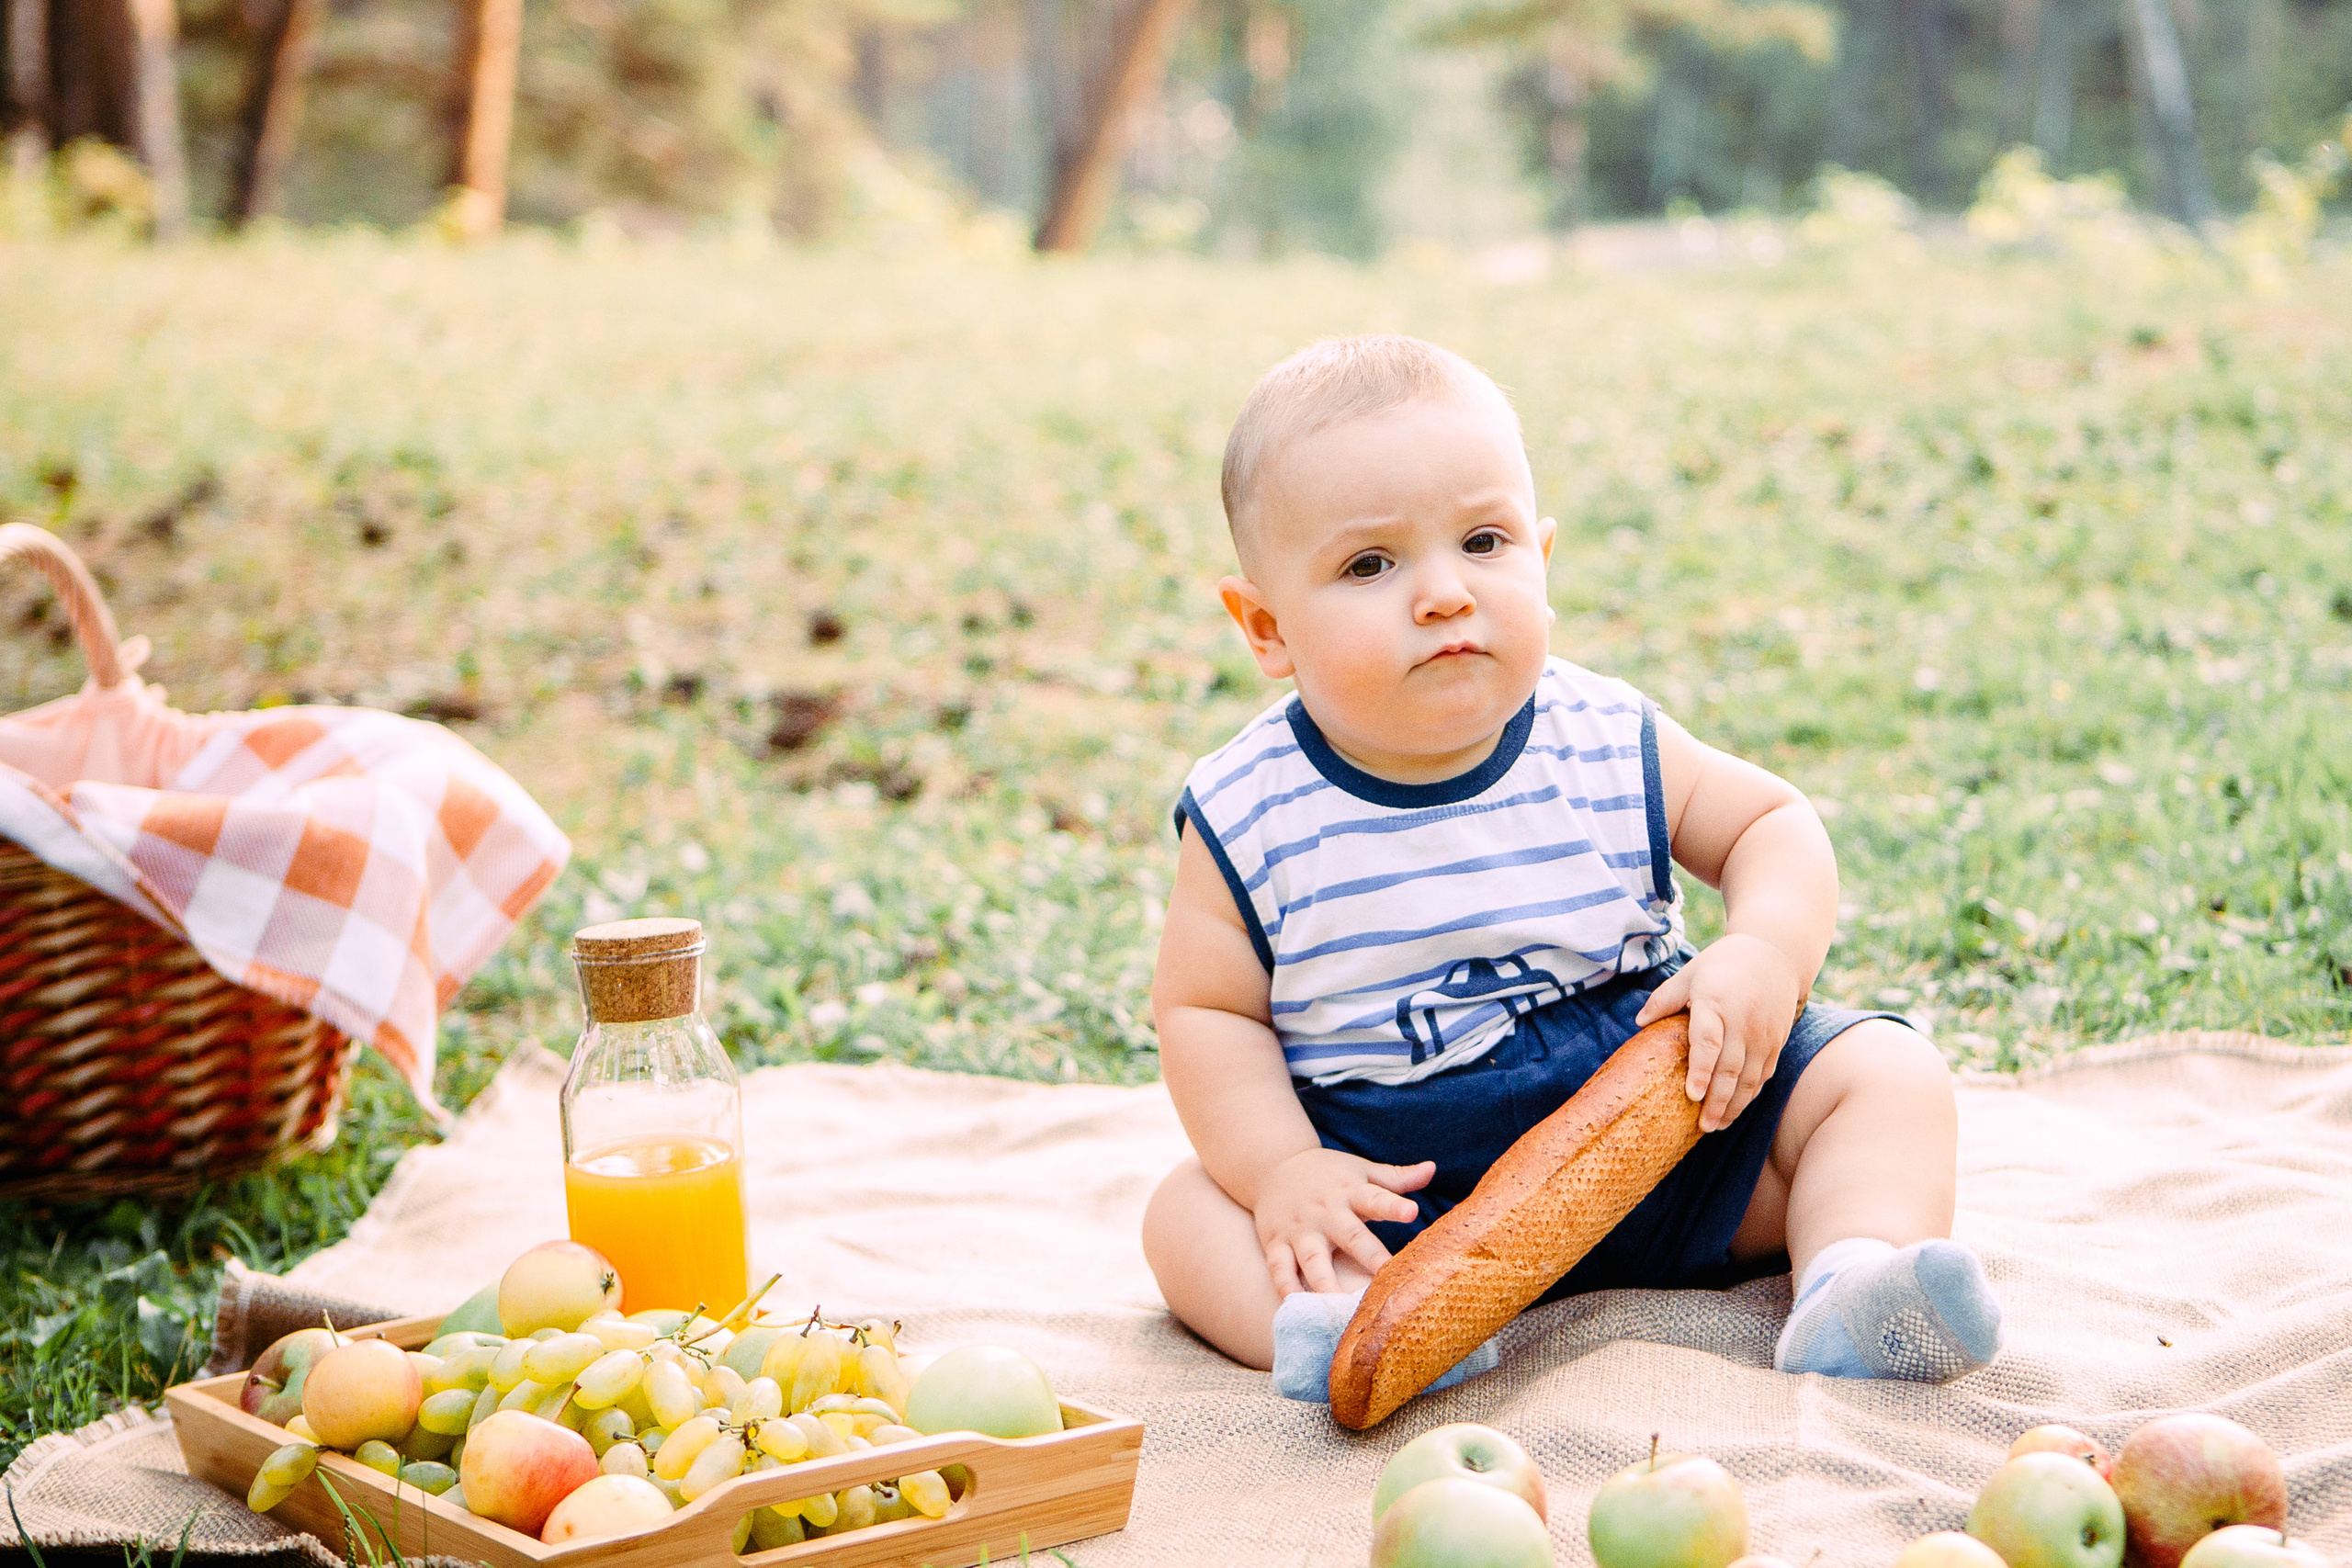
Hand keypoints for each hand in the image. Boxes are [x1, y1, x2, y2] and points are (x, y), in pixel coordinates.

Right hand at [1253, 1148, 1433, 1295]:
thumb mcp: (1360, 1170)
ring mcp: (1299, 1229)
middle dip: (1368, 1256)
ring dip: (1325, 1283)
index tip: (1412, 1212)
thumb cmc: (1327, 1174)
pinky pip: (1280, 1269)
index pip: (1375, 1198)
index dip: (1393, 1206)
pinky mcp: (1276, 1243)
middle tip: (1388, 1278)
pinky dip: (1287, 1288)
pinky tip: (1297, 1309)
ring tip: (1337, 1307)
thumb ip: (1396, 1177)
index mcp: (1350, 1192)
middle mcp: (1325, 1211)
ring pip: (1312, 1259)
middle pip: (1349, 1235)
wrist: (1271, 1166)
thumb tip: (1433, 1169)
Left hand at [1634, 934, 1804, 1132]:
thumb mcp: (1690, 973)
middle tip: (1703, 1127)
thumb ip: (1665, 999)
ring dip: (1734, 1105)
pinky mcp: (1777, 1042)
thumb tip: (1638, 1022)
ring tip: (1717, 1126)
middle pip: (1730, 1068)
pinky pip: (1764, 1074)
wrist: (1775, 953)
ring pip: (1750, 1078)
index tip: (1691, 1096)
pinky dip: (1751, 1095)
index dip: (1700, 1071)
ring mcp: (1763, 1035)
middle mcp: (1743, 1022)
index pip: (1708, 1043)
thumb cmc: (1723, 963)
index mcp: (1716, 1003)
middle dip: (1717, 1101)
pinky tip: (1735, 1109)